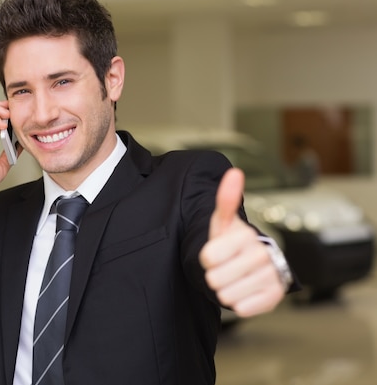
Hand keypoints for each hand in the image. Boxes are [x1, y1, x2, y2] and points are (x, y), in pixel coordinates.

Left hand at [199, 168, 284, 317]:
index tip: (216, 253)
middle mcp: (262, 254)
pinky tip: (245, 290)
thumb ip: (226, 200)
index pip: (207, 257)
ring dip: (226, 290)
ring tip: (234, 278)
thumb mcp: (222, 222)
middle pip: (214, 278)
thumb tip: (234, 172)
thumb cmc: (231, 243)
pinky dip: (239, 303)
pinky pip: (242, 308)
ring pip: (226, 295)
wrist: (251, 266)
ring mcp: (270, 276)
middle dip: (215, 275)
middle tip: (225, 268)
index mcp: (246, 236)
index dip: (206, 258)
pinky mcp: (275, 296)